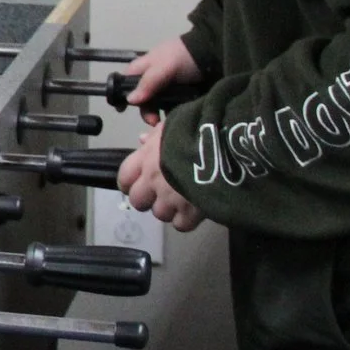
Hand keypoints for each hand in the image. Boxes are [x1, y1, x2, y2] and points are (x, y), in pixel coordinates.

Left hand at [118, 115, 206, 231]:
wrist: (225, 145)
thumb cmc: (197, 129)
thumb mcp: (173, 124)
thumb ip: (156, 135)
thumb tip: (141, 140)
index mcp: (146, 158)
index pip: (124, 178)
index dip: (130, 183)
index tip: (138, 184)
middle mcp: (153, 181)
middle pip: (138, 202)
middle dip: (148, 200)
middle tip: (161, 194)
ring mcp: (170, 199)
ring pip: (160, 214)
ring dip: (169, 209)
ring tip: (182, 200)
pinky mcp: (190, 212)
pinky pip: (181, 225)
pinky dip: (186, 220)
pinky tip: (194, 210)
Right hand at [119, 35, 202, 121]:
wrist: (213, 54)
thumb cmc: (183, 57)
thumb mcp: (163, 68)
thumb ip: (147, 83)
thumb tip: (129, 100)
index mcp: (143, 69)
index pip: (125, 83)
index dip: (122, 95)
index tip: (123, 111)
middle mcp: (152, 79)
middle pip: (142, 99)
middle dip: (146, 111)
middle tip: (154, 121)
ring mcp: (167, 88)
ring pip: (157, 105)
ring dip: (160, 115)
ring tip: (167, 123)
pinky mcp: (180, 95)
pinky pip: (171, 107)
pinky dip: (172, 113)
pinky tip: (176, 119)